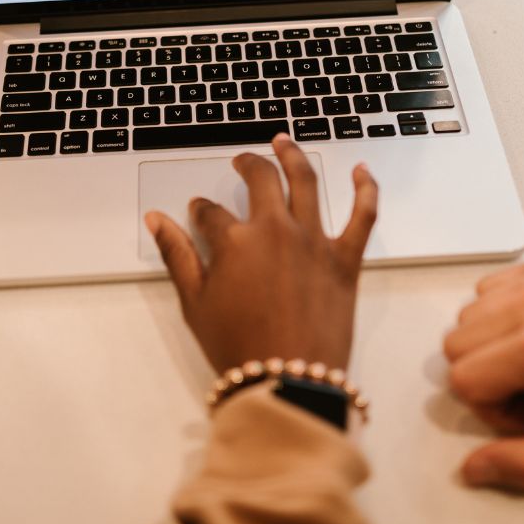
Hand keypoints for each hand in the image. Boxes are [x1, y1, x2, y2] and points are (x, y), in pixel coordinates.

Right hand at [145, 134, 377, 372]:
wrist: (288, 382)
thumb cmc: (237, 348)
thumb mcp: (195, 303)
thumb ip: (177, 255)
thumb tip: (156, 219)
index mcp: (235, 242)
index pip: (211, 212)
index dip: (201, 210)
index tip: (198, 212)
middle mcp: (275, 231)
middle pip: (261, 180)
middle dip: (247, 164)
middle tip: (241, 160)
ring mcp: (314, 241)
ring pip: (306, 181)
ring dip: (294, 155)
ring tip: (284, 141)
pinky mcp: (346, 259)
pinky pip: (363, 215)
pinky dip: (366, 189)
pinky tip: (362, 170)